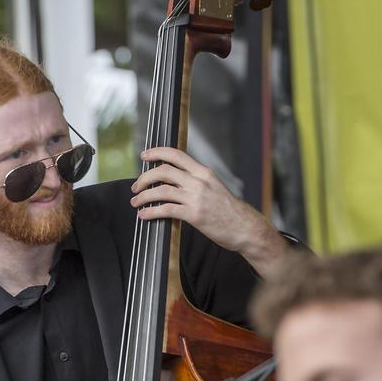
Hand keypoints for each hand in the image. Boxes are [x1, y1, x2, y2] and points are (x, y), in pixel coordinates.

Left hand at [131, 147, 292, 276]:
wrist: (245, 227)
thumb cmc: (229, 211)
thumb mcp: (215, 187)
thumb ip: (197, 181)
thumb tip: (175, 180)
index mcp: (204, 172)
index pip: (176, 155)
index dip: (157, 152)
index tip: (144, 156)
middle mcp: (199, 182)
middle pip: (163, 171)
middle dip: (144, 178)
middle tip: (136, 186)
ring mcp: (196, 198)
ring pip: (161, 190)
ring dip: (144, 196)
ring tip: (136, 202)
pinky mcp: (194, 214)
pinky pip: (166, 210)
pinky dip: (151, 211)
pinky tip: (144, 215)